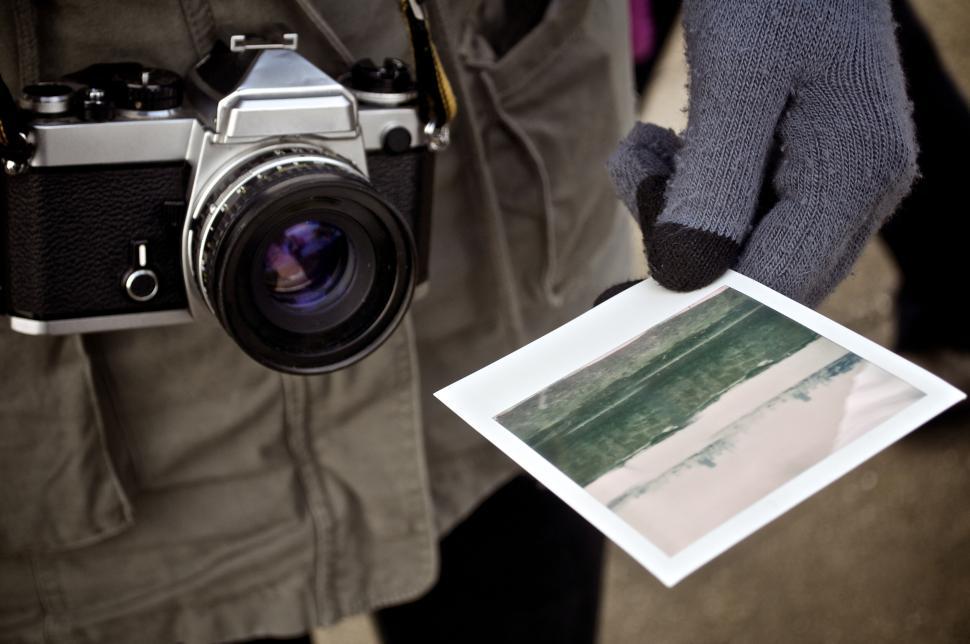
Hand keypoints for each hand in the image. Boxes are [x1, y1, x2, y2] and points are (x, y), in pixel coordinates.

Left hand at [608, 0, 916, 306]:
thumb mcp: (735, 80)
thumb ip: (715, 182)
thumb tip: (687, 276)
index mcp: (853, 175)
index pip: (778, 287)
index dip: (701, 307)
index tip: (626, 302)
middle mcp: (858, 191)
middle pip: (763, 274)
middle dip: (685, 247)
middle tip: (640, 183)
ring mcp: (837, 181)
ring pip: (746, 245)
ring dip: (681, 211)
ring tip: (648, 150)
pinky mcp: (808, 167)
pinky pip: (743, 211)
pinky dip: (694, 190)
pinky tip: (667, 145)